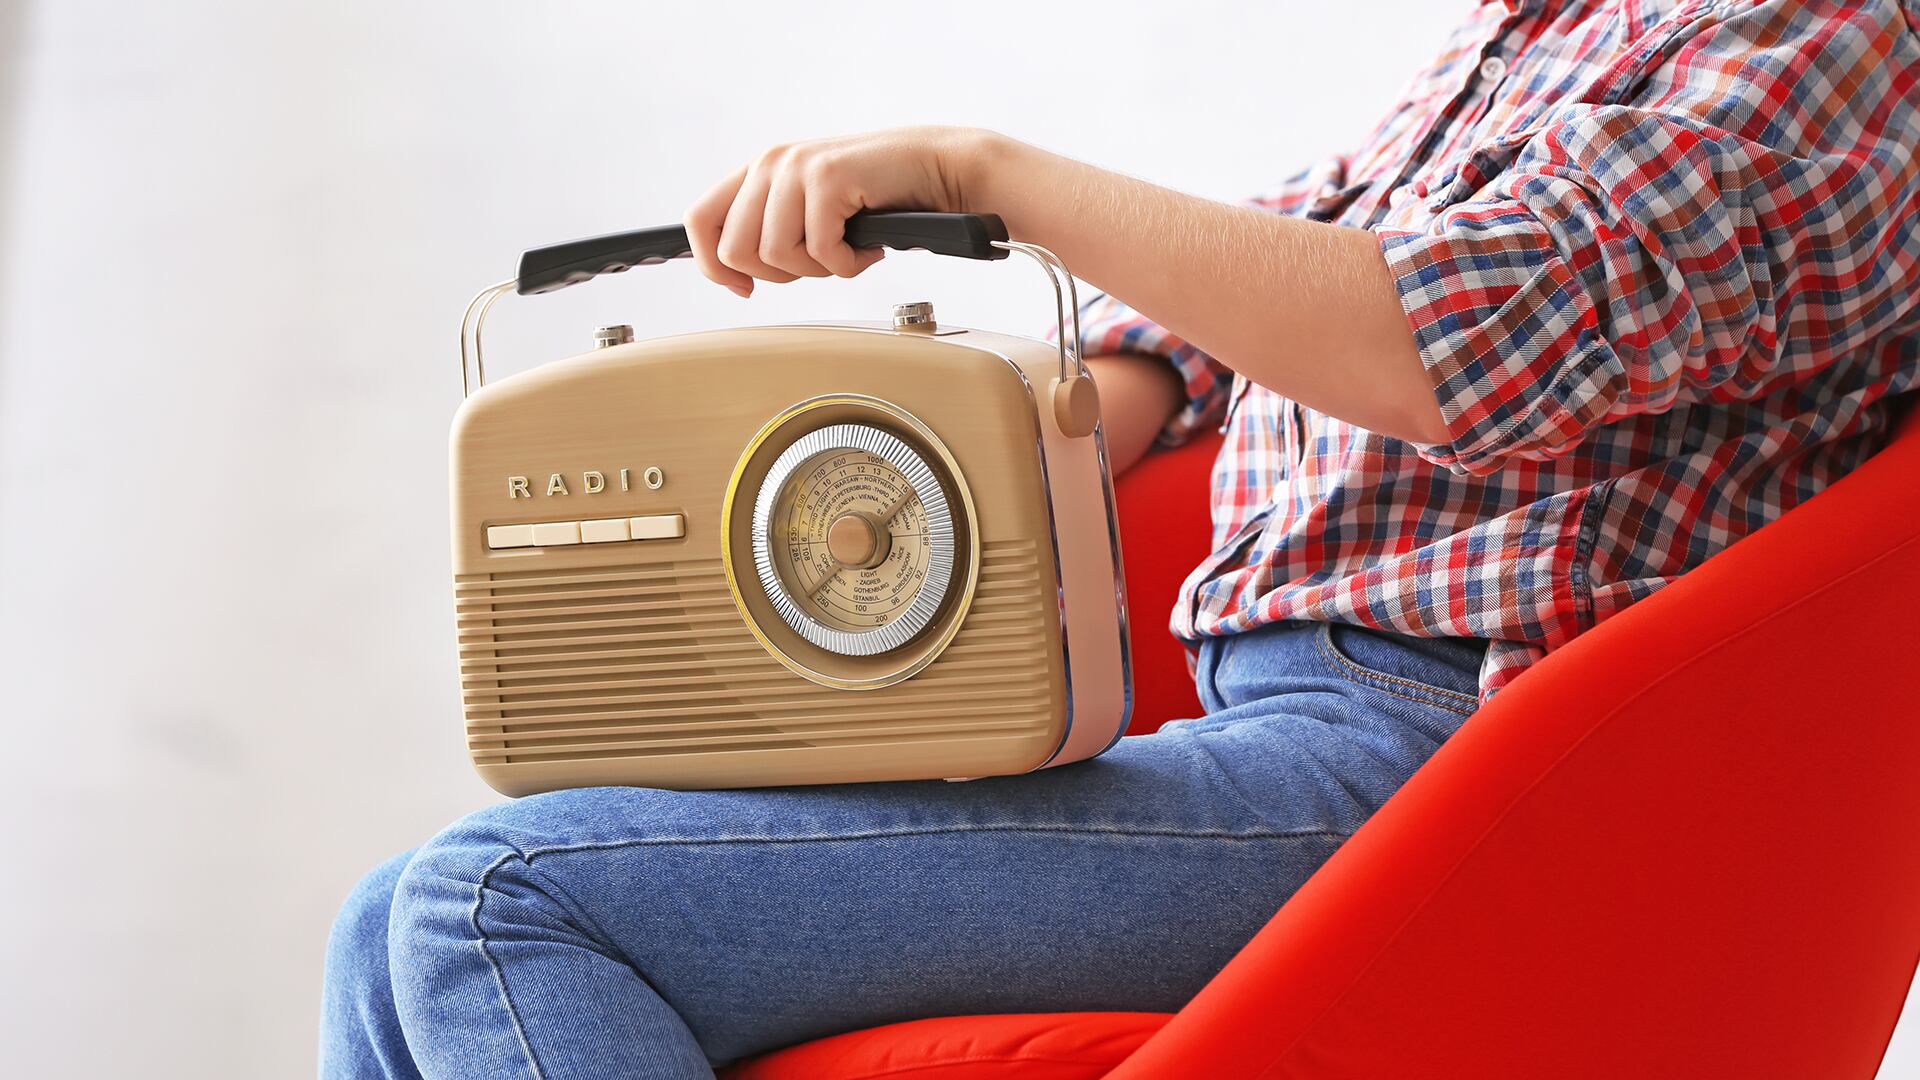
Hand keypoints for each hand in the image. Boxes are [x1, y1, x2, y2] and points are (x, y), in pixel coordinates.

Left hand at [685, 126, 998, 296]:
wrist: (936, 169)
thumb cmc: (878, 198)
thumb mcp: (809, 210)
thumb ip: (770, 227)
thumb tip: (731, 273)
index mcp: (759, 169)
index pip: (700, 221)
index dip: (712, 266)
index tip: (744, 289)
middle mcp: (771, 163)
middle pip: (736, 251)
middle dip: (780, 275)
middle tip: (819, 264)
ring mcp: (797, 168)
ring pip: (776, 256)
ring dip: (818, 270)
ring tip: (846, 253)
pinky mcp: (828, 178)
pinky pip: (820, 252)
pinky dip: (847, 265)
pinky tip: (866, 250)